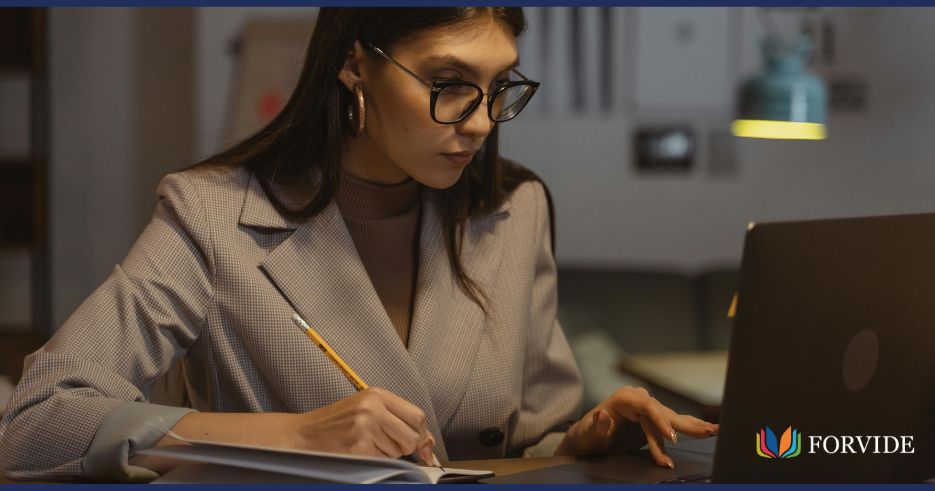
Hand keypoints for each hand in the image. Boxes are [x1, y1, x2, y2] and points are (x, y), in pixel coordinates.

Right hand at [289, 387, 435, 463]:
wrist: (302, 435)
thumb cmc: (334, 424)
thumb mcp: (366, 409)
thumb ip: (395, 418)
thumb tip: (427, 442)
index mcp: (377, 395)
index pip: (417, 415)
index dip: (422, 434)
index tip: (423, 446)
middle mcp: (372, 408)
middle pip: (411, 436)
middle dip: (405, 447)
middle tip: (386, 445)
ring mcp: (365, 427)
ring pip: (397, 451)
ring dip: (386, 454)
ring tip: (365, 444)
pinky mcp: (358, 447)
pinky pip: (382, 461)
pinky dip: (374, 461)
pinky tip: (358, 452)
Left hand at [554, 386, 717, 467]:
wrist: (587, 439)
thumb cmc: (587, 436)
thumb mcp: (588, 434)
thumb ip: (596, 426)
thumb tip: (603, 415)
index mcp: (623, 399)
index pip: (646, 406)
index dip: (660, 421)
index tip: (671, 437)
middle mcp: (637, 400)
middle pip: (664, 412)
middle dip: (684, 424)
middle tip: (705, 432)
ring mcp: (646, 409)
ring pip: (672, 419)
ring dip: (692, 427)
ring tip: (714, 431)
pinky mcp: (653, 420)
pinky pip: (672, 425)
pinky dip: (689, 429)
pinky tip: (707, 430)